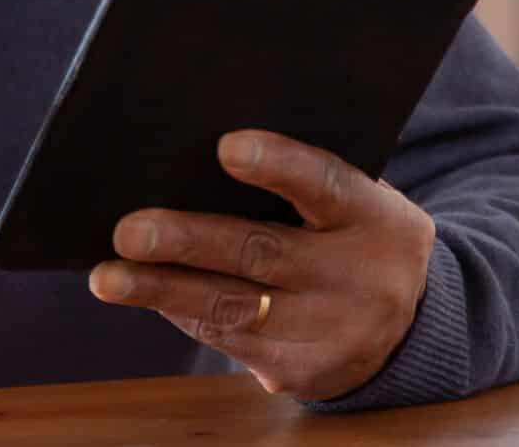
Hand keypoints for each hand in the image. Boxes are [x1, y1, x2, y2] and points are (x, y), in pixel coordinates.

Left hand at [87, 130, 435, 400]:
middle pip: (265, 253)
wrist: (408, 328)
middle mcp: (361, 278)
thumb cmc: (354, 237)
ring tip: (109, 277)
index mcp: (378, 218)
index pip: (327, 184)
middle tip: (131, 230)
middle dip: (190, 241)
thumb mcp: (356, 202)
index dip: (279, 166)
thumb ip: (300, 180)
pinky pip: (228, 339)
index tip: (226, 147)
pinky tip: (143, 294)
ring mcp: (332, 332)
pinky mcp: (301, 372)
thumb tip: (197, 156)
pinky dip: (180, 313)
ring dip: (163, 290)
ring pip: (234, 307)